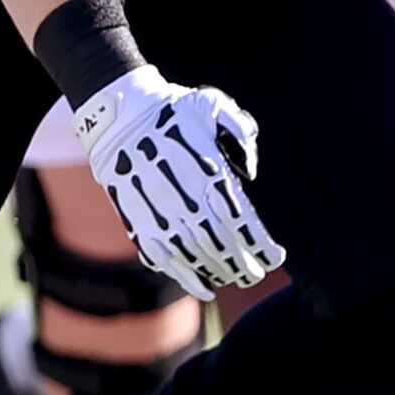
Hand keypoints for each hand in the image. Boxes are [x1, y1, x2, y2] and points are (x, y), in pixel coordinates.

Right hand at [73, 66, 284, 302]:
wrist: (117, 115)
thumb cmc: (172, 108)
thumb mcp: (213, 105)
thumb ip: (240, 132)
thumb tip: (250, 173)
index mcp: (207, 172)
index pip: (241, 220)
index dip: (260, 244)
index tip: (276, 257)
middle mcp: (185, 198)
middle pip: (222, 244)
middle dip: (244, 264)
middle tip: (258, 274)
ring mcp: (159, 213)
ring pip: (196, 256)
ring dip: (220, 272)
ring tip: (237, 278)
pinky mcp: (137, 224)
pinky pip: (164, 260)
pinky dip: (185, 279)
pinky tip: (204, 290)